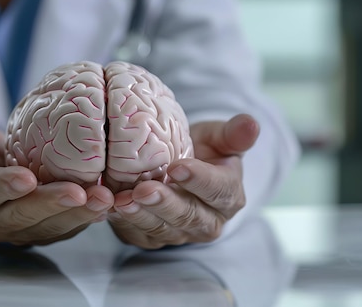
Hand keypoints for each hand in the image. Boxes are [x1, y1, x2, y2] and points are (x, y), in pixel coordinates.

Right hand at [0, 117, 113, 245]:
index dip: (4, 187)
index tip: (26, 178)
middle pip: (23, 215)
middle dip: (52, 204)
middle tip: (78, 192)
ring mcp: (21, 229)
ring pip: (50, 226)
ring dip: (78, 214)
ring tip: (102, 198)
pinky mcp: (45, 230)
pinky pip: (66, 227)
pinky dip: (87, 216)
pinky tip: (106, 203)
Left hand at [107, 114, 258, 248]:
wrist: (177, 170)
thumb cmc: (200, 151)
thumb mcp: (218, 138)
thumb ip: (233, 134)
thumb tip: (252, 123)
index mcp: (229, 196)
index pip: (218, 190)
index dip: (199, 180)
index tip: (177, 167)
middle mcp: (208, 222)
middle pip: (188, 216)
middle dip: (165, 203)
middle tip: (145, 189)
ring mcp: (179, 234)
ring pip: (162, 229)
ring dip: (141, 215)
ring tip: (122, 200)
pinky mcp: (152, 238)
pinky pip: (138, 234)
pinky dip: (122, 223)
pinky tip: (109, 207)